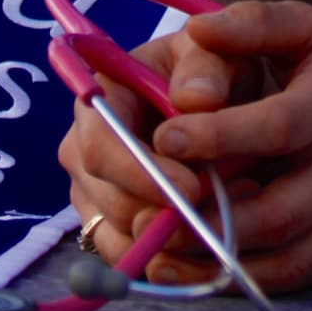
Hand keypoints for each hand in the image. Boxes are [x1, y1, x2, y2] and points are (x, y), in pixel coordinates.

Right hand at [57, 29, 260, 273]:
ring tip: (229, 217)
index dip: (142, 173)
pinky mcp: (109, 226)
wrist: (219, 98)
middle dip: (164, 211)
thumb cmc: (210, 70)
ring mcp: (92, 193)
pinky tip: (211, 235)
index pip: (101, 146)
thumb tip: (194, 100)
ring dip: (172, 238)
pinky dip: (170, 257)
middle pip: (109, 200)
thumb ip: (207, 67)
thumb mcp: (216, 52)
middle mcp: (82, 150)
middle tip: (222, 209)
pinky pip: (130, 258)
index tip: (192, 187)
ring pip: (120, 237)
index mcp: (99, 99)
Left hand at [138, 0, 311, 294]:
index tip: (165, 136)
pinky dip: (241, 278)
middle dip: (207, 217)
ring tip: (155, 244)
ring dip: (215, 256)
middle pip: (279, 208)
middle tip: (144, 209)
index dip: (220, 136)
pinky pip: (293, 276)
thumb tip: (196, 31)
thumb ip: (255, 23)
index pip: (280, 126)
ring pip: (282, 254)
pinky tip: (195, 265)